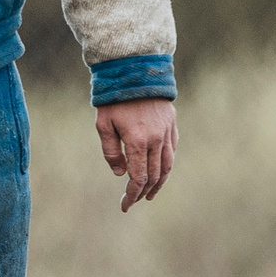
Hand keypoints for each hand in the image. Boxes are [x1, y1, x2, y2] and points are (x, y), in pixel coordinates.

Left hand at [95, 97, 177, 212]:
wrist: (136, 70)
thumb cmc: (114, 98)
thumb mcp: (103, 125)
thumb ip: (111, 152)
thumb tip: (121, 174)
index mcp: (137, 142)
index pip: (138, 178)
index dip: (132, 195)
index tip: (125, 206)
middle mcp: (156, 140)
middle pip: (153, 175)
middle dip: (143, 192)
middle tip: (133, 201)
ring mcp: (166, 132)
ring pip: (167, 166)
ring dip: (159, 183)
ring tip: (150, 194)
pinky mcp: (172, 124)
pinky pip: (172, 151)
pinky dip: (166, 165)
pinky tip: (160, 171)